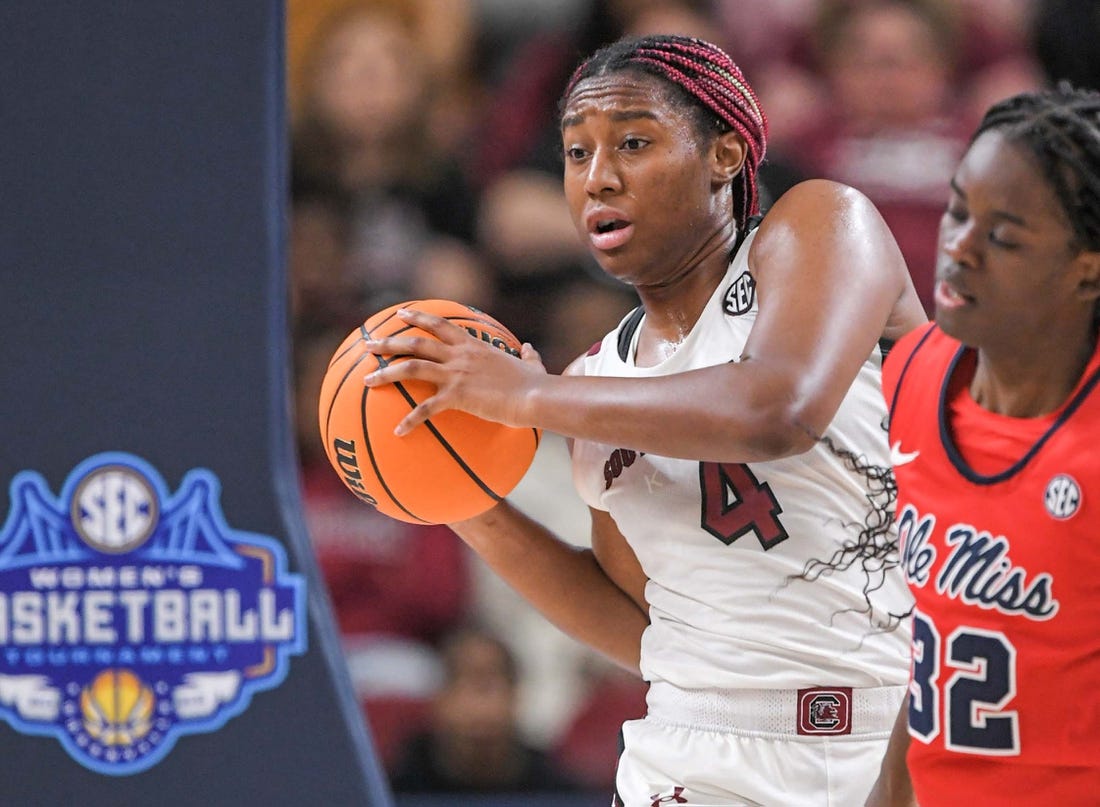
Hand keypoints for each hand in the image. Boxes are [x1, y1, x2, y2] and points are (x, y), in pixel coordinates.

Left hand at [362, 307, 548, 434]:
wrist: (535, 396)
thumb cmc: (536, 384)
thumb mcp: (532, 365)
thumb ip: (528, 355)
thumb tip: (530, 348)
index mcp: (473, 345)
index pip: (440, 324)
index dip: (418, 317)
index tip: (400, 314)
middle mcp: (460, 355)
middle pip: (416, 342)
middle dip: (389, 342)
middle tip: (370, 345)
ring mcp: (456, 373)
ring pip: (411, 367)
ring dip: (386, 372)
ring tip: (367, 380)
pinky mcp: (457, 396)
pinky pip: (426, 408)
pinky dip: (410, 420)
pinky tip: (398, 432)